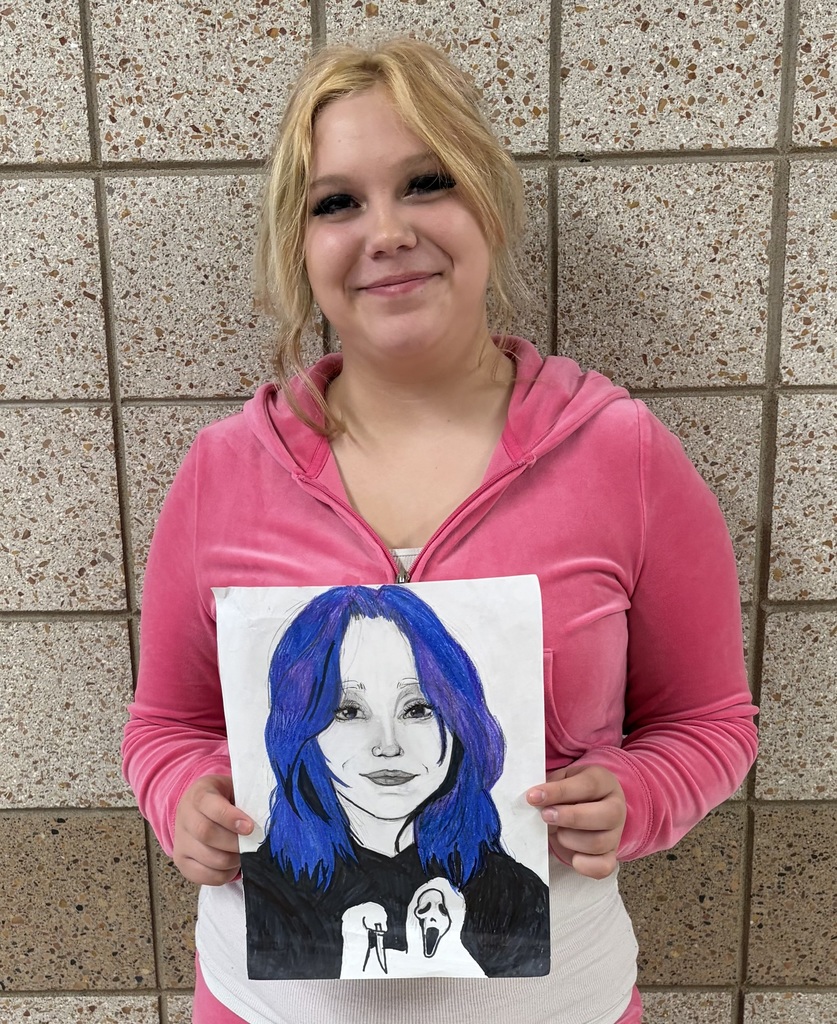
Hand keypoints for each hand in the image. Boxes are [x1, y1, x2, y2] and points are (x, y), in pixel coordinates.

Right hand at [173, 774, 253, 885]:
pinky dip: (224, 874)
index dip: (231, 819)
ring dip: (232, 860)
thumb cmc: (224, 798)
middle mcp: (185, 818)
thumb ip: (245, 801)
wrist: (199, 808)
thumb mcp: (233, 789)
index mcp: (199, 795)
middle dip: (234, 843)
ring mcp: (180, 841)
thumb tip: (264, 820)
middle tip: (252, 844)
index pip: (211, 807)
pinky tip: (232, 865)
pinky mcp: (181, 862)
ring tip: (244, 853)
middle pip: (207, 834)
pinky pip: (204, 876)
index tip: (250, 827)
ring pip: (208, 858)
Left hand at [527, 765, 625, 879]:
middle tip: (545, 816)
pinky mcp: (611, 855)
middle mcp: (616, 807)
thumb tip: (535, 799)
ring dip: (569, 839)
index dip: (559, 792)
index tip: (534, 797)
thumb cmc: (570, 791)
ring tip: (555, 832)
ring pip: (599, 842)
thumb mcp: (562, 779)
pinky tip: (571, 856)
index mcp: (604, 781)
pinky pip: (604, 867)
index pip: (587, 785)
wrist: (585, 806)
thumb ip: (552, 787)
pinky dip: (585, 865)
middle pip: (605, 815)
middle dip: (570, 817)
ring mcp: (615, 833)